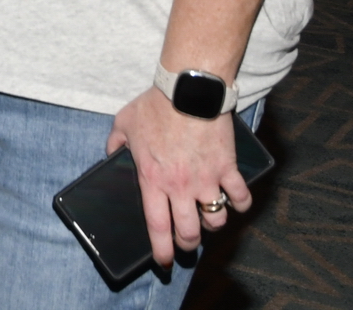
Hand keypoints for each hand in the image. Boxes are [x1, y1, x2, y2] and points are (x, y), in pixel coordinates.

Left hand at [108, 88, 250, 265]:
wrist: (188, 91)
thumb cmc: (155, 106)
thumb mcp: (123, 123)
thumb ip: (115, 143)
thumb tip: (110, 154)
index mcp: (153, 180)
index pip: (157, 226)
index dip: (160, 250)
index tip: (163, 261)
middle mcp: (181, 186)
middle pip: (189, 232)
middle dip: (188, 243)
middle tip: (186, 242)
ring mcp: (207, 179)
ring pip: (216, 220)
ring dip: (213, 224)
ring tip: (208, 218)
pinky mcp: (228, 168)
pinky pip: (241, 197)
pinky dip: (241, 204)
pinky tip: (236, 202)